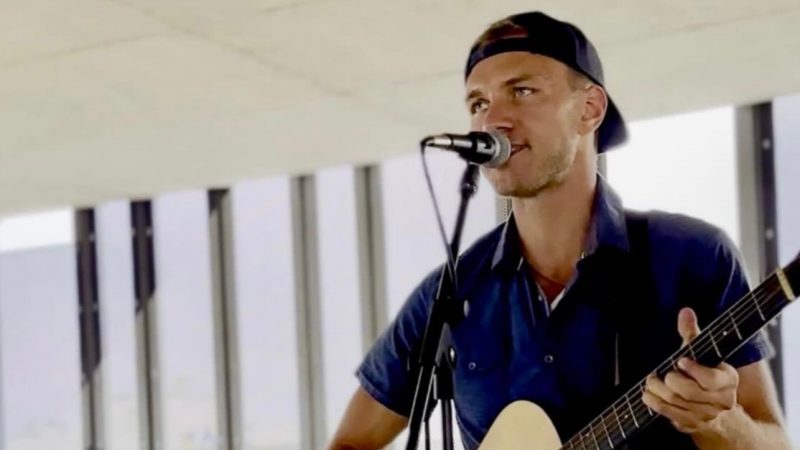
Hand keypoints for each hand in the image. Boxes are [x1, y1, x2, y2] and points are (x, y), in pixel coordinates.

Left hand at [642, 307, 739, 433]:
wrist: (719, 409)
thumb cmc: (706, 374)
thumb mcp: (703, 354)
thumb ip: (693, 334)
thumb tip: (685, 312)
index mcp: (728, 380)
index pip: (711, 378)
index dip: (693, 369)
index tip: (680, 361)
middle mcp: (721, 401)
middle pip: (689, 391)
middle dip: (670, 380)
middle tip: (661, 373)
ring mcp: (706, 415)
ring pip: (676, 402)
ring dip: (657, 390)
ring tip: (651, 381)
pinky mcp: (692, 424)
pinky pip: (669, 414)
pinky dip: (654, 403)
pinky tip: (648, 394)